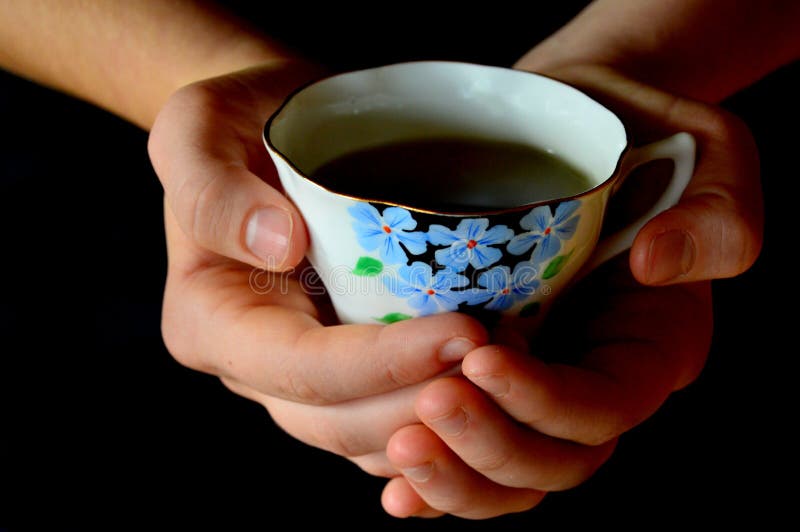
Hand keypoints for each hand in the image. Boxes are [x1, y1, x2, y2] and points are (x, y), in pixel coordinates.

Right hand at [148, 61, 488, 475]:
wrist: (268, 131)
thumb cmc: (233, 123)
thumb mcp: (197, 129)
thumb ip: (213, 192)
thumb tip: (280, 246)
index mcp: (210, 324)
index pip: (301, 368)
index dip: (383, 364)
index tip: (464, 331)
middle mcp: (254, 368)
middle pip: (340, 422)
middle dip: (424, 404)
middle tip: (504, 359)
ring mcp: (301, 378)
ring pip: (370, 438)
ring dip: (442, 421)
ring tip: (512, 372)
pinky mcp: (343, 371)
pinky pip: (389, 420)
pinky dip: (440, 417)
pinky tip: (493, 383)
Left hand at [380, 65, 762, 518]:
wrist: (581, 127)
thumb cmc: (647, 135)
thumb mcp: (714, 153)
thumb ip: (717, 215)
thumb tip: (654, 264)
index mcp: (651, 345)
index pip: (603, 405)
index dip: (545, 399)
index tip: (480, 355)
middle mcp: (592, 378)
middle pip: (555, 459)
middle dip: (491, 446)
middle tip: (428, 407)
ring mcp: (538, 382)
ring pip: (507, 471)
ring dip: (456, 476)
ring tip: (398, 449)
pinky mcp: (490, 374)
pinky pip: (467, 446)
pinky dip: (436, 477)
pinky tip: (394, 486)